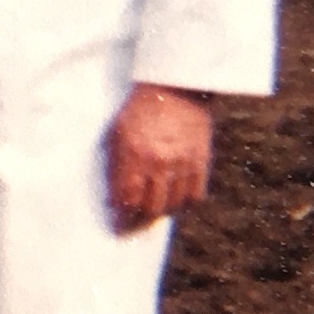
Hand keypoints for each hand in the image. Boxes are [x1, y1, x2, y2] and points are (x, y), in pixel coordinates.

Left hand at [105, 82, 214, 232]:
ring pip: (174, 205)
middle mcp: (158, 161)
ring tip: (154, 211)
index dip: (122, 215)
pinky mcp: (201, 160)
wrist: (174, 89)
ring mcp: (182, 162)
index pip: (127, 198)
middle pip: (151, 207)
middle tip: (135, 223)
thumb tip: (112, 198)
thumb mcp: (116, 133)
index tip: (118, 223)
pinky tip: (176, 201)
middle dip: (140, 219)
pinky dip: (185, 203)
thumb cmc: (138, 110)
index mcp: (133, 153)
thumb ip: (114, 165)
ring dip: (162, 212)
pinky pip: (195, 195)